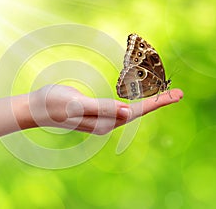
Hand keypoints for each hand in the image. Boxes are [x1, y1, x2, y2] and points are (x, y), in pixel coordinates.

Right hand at [26, 85, 182, 133]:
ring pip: (130, 111)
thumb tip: (127, 112)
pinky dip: (133, 101)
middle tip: (178, 94)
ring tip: (164, 96)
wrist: (36, 107)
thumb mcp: (77, 104)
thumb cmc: (54, 103)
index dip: (157, 103)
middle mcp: (105, 123)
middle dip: (158, 103)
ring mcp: (100, 119)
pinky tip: (136, 99)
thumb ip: (102, 109)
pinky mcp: (95, 113)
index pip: (136, 111)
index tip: (177, 95)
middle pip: (137, 112)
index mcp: (103, 121)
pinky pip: (119, 108)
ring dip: (148, 103)